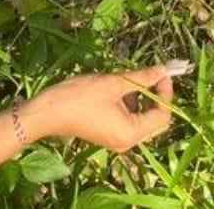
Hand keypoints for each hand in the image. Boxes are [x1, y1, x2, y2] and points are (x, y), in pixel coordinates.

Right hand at [25, 66, 173, 152]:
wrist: (48, 112)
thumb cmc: (80, 97)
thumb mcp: (113, 83)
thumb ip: (141, 78)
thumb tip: (163, 70)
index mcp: (132, 133)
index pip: (163, 115)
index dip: (166, 92)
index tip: (162, 72)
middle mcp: (128, 142)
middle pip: (156, 121)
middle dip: (157, 97)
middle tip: (154, 75)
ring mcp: (118, 141)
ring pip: (143, 121)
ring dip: (143, 100)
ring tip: (131, 79)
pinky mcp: (109, 135)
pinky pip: (130, 122)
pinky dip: (131, 106)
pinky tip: (119, 89)